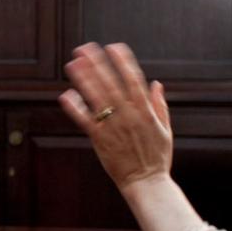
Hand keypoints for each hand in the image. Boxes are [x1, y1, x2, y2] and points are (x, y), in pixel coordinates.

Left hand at [59, 43, 173, 192]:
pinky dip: (76, 107)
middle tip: (84, 48)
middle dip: (97, 64)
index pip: (133, 80)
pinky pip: (85, 120)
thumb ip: (159, 105)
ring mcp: (113, 127)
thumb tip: (156, 84)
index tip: (113, 47)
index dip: (122, 62)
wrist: (147, 183)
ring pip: (96, 98)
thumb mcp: (165, 129)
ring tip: (73, 63)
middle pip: (110, 84)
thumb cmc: (157, 157)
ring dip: (84, 79)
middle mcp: (128, 115)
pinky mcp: (100, 139)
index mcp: (145, 111)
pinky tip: (66, 94)